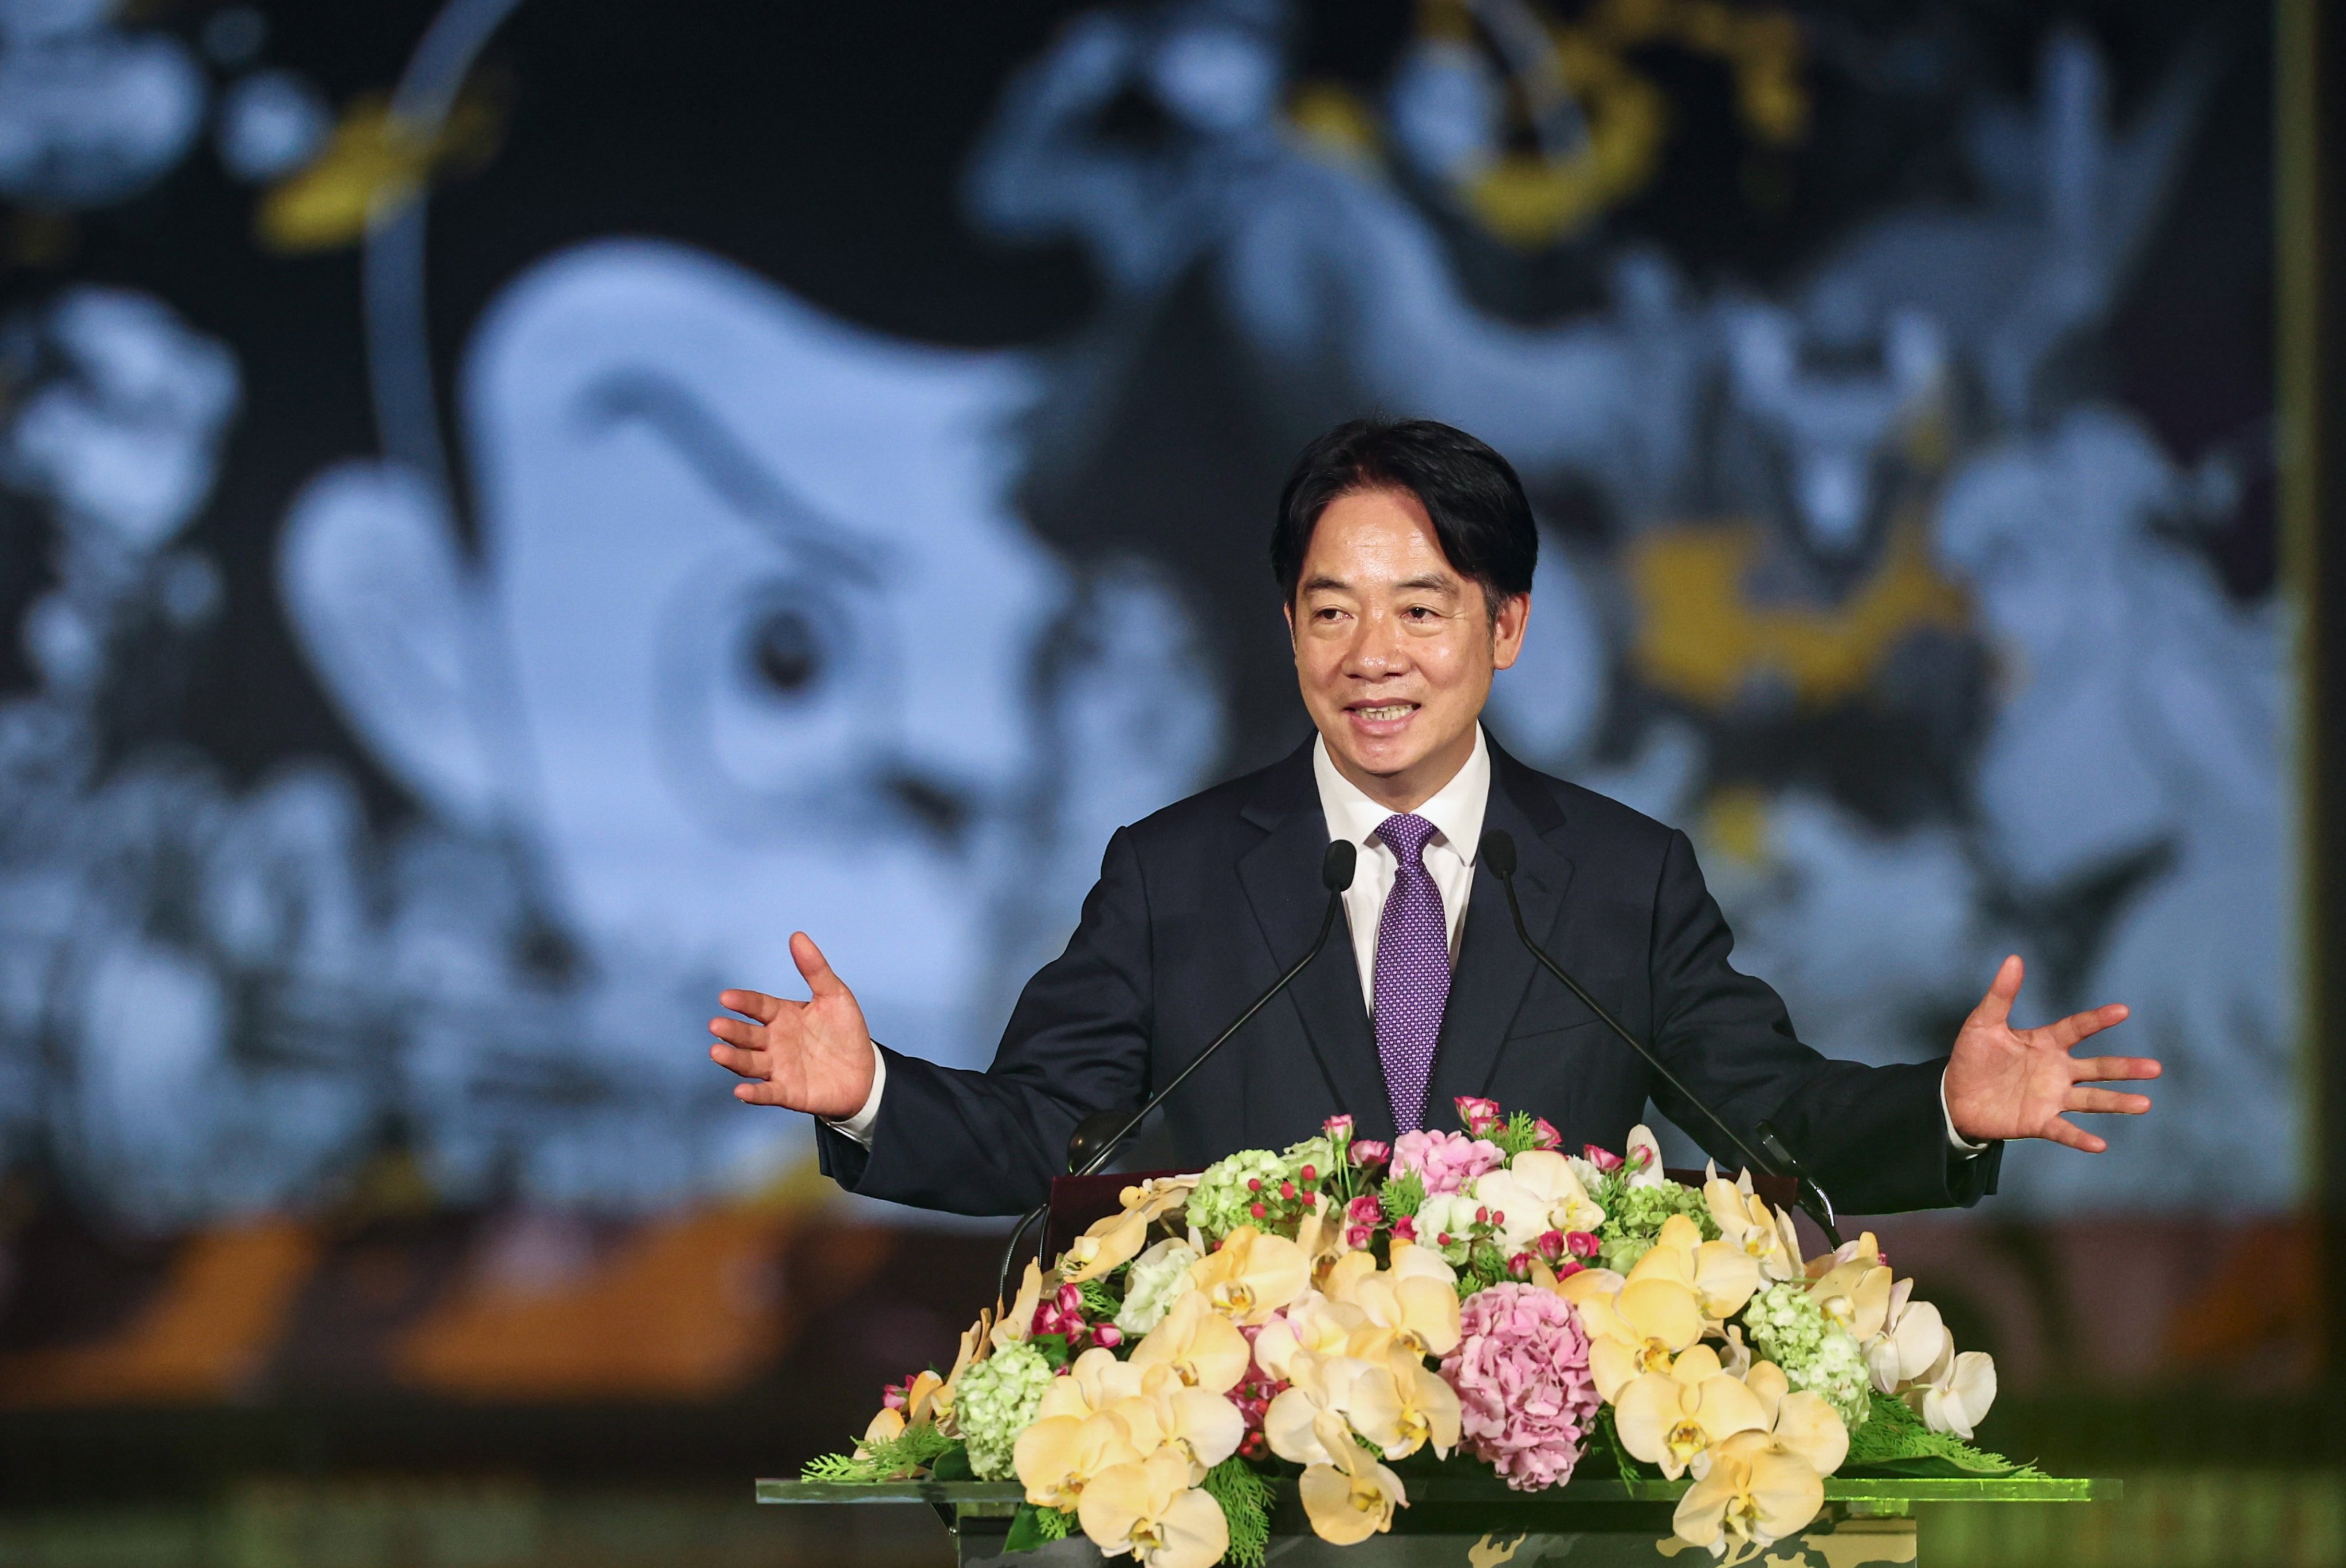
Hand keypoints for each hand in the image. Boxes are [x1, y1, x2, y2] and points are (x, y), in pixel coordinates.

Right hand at [707, 932, 876, 1119]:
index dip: (743, 1002)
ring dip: (733, 1059)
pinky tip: (741, 1092)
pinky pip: (768, 1093)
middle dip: (731, 1031)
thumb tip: (797, 936)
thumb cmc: (845, 1031)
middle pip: (747, 1035)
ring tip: (716, 1052)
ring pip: (750, 1063)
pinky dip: (755, 1094)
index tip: (726, 997)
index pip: (757, 1006)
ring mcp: (778, 1067)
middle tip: (716, 1025)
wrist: (865, 1071)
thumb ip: (815, 969)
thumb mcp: (835, 995)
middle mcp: (774, 1041)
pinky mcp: (787, 1092)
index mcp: (782, 1016)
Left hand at [1943, 954, 2158, 1150]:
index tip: (2122, 1010)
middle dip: (2125, 1068)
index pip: (2077, 1028)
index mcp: (2046, 1043)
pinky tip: (2100, 1145)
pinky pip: (2063, 1130)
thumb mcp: (1983, 1023)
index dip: (2098, 1020)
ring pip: (2091, 1099)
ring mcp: (2051, 1097)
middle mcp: (2057, 1070)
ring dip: (2117, 1102)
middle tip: (2155, 1068)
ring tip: (2145, 1103)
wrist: (1955, 1095)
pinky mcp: (2039, 1121)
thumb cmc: (1973, 1057)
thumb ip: (2001, 994)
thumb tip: (2014, 959)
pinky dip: (2080, 1138)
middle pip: (2097, 1068)